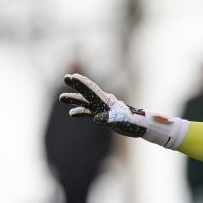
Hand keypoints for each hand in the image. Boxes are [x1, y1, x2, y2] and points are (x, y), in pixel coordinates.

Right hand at [59, 73, 187, 148]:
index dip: (81, 83)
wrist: (141, 126)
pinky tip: (72, 113)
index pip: (92, 90)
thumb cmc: (132, 123)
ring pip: (86, 102)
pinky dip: (81, 112)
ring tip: (61, 98)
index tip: (71, 77)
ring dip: (75, 99)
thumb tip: (96, 119)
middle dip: (76, 86)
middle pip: (87, 92)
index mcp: (106, 101)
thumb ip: (108, 119)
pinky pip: (89, 112)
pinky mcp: (104, 115)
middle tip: (66, 77)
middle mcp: (103, 102)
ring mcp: (103, 108)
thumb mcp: (121, 121)